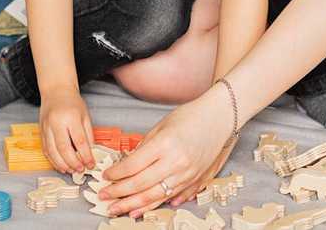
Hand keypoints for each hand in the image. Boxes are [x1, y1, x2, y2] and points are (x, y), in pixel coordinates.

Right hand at [38, 87, 95, 173]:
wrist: (56, 92)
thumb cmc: (72, 103)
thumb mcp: (85, 115)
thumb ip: (88, 134)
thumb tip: (91, 153)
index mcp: (70, 117)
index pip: (79, 141)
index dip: (86, 156)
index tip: (91, 164)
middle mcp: (56, 123)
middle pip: (64, 148)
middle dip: (73, 163)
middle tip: (80, 170)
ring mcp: (46, 128)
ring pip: (52, 152)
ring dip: (62, 164)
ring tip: (71, 171)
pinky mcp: (40, 132)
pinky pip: (46, 150)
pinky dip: (53, 160)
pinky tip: (60, 166)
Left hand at [99, 85, 234, 216]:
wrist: (220, 118)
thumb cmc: (191, 116)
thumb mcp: (162, 126)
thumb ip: (145, 146)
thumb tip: (128, 164)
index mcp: (165, 145)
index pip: (133, 165)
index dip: (116, 173)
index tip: (106, 176)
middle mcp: (176, 162)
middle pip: (141, 184)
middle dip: (119, 192)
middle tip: (104, 196)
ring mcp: (187, 174)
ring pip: (155, 196)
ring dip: (134, 204)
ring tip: (118, 208)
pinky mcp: (195, 181)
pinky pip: (173, 197)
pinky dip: (157, 204)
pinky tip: (143, 209)